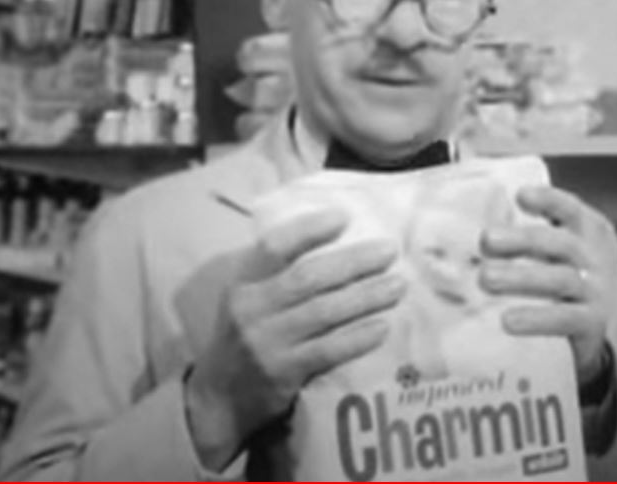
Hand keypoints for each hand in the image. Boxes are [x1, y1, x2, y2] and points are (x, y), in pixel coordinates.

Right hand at [185, 208, 403, 471]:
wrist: (219, 399)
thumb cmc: (243, 338)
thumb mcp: (248, 300)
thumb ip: (278, 275)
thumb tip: (335, 243)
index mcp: (243, 283)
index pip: (274, 247)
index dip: (309, 230)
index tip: (344, 217)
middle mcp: (251, 309)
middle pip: (309, 278)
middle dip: (354, 262)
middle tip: (389, 251)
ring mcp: (266, 342)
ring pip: (324, 312)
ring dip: (365, 297)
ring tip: (397, 286)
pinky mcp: (282, 373)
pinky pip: (328, 350)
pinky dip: (357, 337)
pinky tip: (382, 328)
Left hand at [480, 186, 616, 386]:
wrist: (613, 329)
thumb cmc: (574, 279)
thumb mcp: (563, 252)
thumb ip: (531, 238)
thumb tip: (475, 233)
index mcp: (587, 232)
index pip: (570, 210)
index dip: (548, 201)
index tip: (520, 196)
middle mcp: (594, 258)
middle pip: (560, 244)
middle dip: (522, 240)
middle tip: (486, 240)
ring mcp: (596, 292)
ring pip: (560, 280)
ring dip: (520, 277)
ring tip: (485, 278)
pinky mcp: (593, 325)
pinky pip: (564, 319)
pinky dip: (535, 319)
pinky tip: (507, 321)